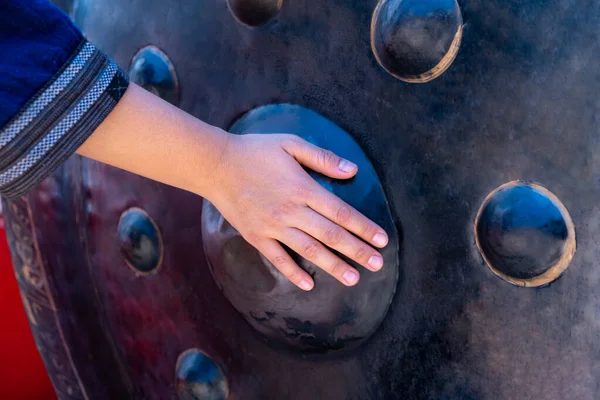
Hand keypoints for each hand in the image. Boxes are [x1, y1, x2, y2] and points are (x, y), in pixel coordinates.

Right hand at [206, 133, 388, 290]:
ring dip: (333, 266)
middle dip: (357, 251)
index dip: (363, 227)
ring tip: (353, 278)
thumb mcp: (290, 143)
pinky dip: (293, 273)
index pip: (341, 212)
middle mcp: (291, 211)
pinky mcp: (256, 236)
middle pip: (330, 235)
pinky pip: (278, 259)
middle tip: (377, 265)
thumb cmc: (255, 151)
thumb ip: (322, 158)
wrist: (215, 165)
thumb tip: (352, 170)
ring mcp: (273, 226)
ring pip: (309, 251)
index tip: (382, 240)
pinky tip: (308, 285)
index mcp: (303, 188)